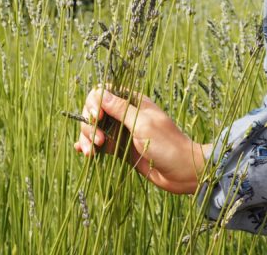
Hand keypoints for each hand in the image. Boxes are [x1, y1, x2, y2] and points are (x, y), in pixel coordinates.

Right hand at [73, 86, 209, 194]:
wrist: (183, 173)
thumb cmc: (168, 145)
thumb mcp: (143, 124)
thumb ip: (121, 109)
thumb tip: (100, 92)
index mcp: (133, 102)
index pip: (104, 93)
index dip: (95, 103)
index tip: (97, 117)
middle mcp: (125, 115)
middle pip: (95, 111)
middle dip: (89, 125)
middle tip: (98, 140)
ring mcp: (122, 132)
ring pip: (95, 129)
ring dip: (88, 138)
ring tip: (91, 153)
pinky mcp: (121, 149)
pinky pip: (100, 145)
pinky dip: (90, 146)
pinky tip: (83, 152)